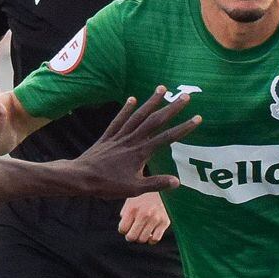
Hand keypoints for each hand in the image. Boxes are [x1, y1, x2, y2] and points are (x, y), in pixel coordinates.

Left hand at [69, 90, 198, 199]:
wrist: (81, 177)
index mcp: (141, 152)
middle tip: (185, 96)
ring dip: (151, 101)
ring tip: (162, 88)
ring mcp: (119, 136)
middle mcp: (132, 140)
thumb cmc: (107, 185)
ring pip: (138, 115)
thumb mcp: (134, 189)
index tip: (197, 118)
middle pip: (155, 120)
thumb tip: (177, 181)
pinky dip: (126, 109)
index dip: (184, 128)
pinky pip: (119, 120)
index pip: (167, 137)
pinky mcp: (108, 136)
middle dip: (172, 108)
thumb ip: (156, 183)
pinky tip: (132, 99)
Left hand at [117, 192, 169, 243]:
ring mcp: (155, 218)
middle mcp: (144, 214)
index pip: (122, 229)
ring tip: (142, 231)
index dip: (123, 229)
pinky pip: (155, 239)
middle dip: (131, 236)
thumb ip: (125, 213)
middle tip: (133, 232)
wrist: (164, 185)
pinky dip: (151, 240)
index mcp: (133, 208)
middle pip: (131, 237)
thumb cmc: (145, 194)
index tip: (127, 226)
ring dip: (141, 238)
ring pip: (143, 239)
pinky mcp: (165, 222)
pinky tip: (151, 233)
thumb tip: (124, 228)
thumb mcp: (131, 199)